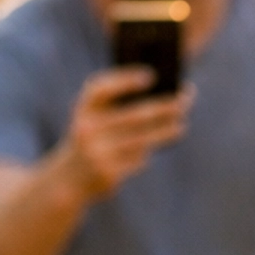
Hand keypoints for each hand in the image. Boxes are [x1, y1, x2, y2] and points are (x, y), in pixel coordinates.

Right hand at [61, 69, 192, 199]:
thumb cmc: (91, 140)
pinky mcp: (108, 173)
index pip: (101, 89)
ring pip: (142, 140)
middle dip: (165, 107)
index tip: (151, 75)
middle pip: (135, 115)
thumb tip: (162, 98)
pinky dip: (147, 153)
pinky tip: (154, 147)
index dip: (125, 80)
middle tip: (185, 99)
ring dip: (166, 131)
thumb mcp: (95, 121)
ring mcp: (98, 153)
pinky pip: (137, 160)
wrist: (69, 179)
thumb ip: (119, 108)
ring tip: (182, 125)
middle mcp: (87, 129)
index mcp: (83, 110)